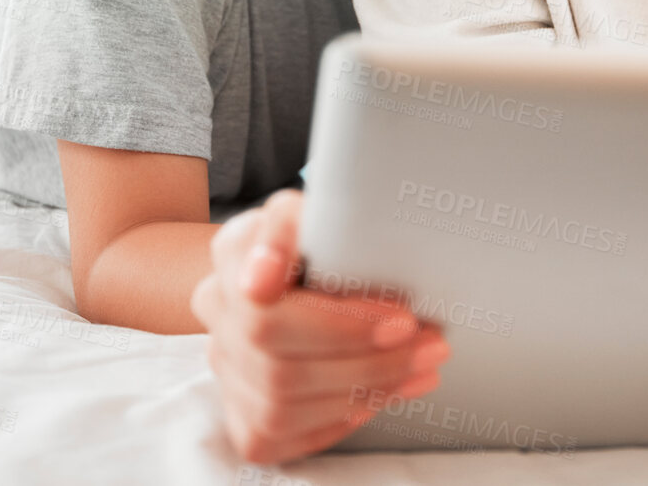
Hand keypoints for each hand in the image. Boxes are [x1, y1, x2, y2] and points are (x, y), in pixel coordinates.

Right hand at [190, 189, 450, 462]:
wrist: (300, 272)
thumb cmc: (325, 238)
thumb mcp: (327, 210)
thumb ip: (311, 220)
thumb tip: (266, 275)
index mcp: (233, 251)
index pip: (267, 298)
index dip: (333, 322)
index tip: (401, 318)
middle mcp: (217, 309)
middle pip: (279, 362)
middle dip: (368, 359)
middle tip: (431, 340)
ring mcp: (225, 365)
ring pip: (282, 405)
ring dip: (366, 389)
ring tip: (424, 363)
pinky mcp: (242, 412)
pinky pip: (283, 437)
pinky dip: (342, 419)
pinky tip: (385, 392)